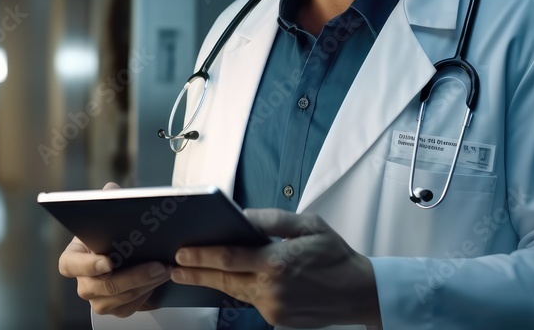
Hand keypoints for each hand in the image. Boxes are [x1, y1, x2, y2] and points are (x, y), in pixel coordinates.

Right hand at [58, 182, 173, 317]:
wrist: (129, 255)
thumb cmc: (114, 234)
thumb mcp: (109, 217)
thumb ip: (107, 201)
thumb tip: (111, 189)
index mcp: (73, 258)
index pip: (69, 266)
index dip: (87, 265)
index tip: (108, 261)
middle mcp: (83, 282)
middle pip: (98, 287)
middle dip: (130, 277)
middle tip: (156, 265)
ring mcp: (98, 299)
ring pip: (117, 299)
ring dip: (144, 285)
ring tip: (165, 269)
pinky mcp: (115, 309)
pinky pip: (129, 307)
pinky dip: (147, 294)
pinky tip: (161, 279)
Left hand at [171, 209, 381, 327]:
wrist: (360, 293)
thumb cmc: (335, 255)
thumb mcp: (308, 225)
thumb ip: (271, 220)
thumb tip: (242, 214)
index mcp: (277, 262)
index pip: (228, 258)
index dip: (201, 256)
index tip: (181, 252)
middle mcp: (271, 288)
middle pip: (223, 279)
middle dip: (195, 273)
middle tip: (173, 267)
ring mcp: (273, 307)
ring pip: (234, 292)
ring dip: (213, 281)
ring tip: (191, 271)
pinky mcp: (276, 319)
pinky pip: (250, 300)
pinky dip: (237, 289)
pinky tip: (226, 278)